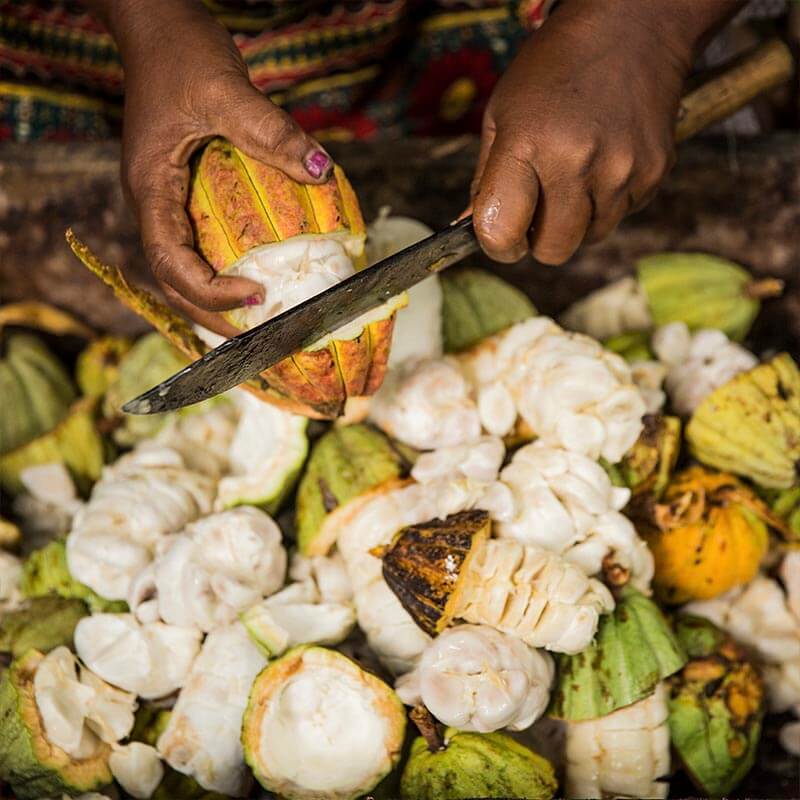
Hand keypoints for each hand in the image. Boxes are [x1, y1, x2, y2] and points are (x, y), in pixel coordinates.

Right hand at [91, 0, 330, 331]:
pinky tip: (254, 280)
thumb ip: (270, 130)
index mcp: (151, 187)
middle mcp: (154, 202)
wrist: (157, 24)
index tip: (258, 299)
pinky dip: (221, 272)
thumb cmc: (181, 51)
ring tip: (259, 324)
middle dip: (213, 315)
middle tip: (262, 336)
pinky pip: (197, 244)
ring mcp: (165, 199)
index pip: (170, 262)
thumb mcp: (226, 88)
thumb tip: (321, 171)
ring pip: (182, 268)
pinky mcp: (181, 191)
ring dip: (215, 302)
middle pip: (172, 281)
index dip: (210, 292)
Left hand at [470, 0, 738, 264]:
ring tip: (573, 174)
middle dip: (539, 239)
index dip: (497, 245)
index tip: (502, 236)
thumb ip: (486, 178)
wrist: (632, 26)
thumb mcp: (502, 113)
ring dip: (576, 220)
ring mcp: (621, 169)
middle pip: (552, 250)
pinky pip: (622, 215)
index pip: (501, 232)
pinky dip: (607, 201)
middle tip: (538, 209)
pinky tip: (603, 162)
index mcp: (527, 144)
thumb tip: (473, 227)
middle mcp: (577, 161)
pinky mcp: (654, 171)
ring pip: (589, 237)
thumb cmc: (556, 67)